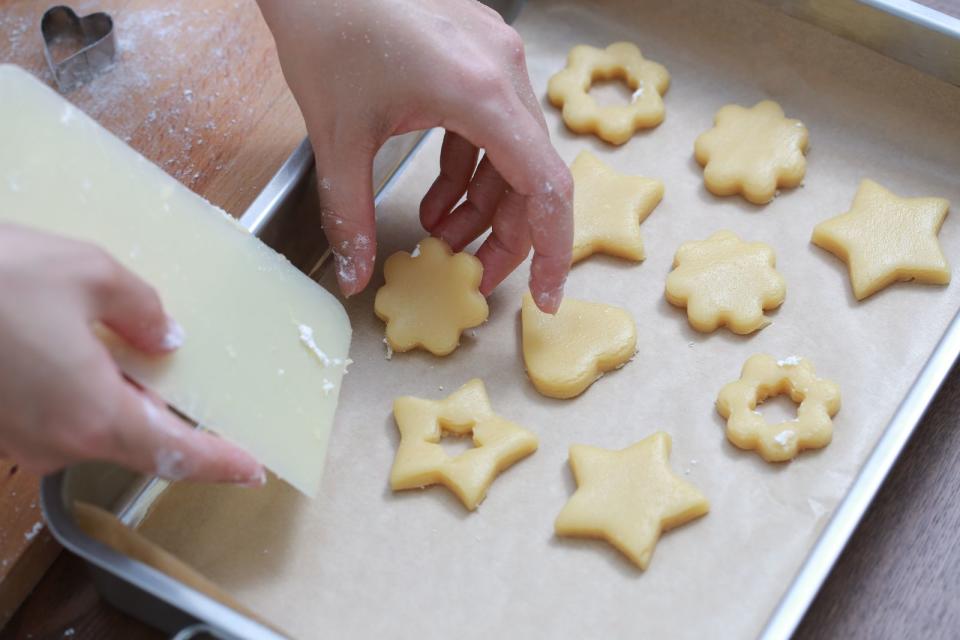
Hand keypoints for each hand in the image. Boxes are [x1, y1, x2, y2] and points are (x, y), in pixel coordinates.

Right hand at [0, 224, 263, 483]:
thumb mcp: (88, 273)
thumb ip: (141, 309)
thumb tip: (166, 337)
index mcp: (94, 415)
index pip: (177, 455)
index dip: (220, 464)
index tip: (252, 471)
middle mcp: (57, 440)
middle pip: (137, 442)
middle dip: (172, 420)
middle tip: (205, 397)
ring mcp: (18, 439)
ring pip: (94, 428)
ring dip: (124, 401)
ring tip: (143, 360)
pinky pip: (56, 417)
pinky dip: (83, 394)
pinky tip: (83, 354)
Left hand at [257, 0, 572, 311]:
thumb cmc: (326, 26)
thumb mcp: (336, 135)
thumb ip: (349, 214)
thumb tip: (352, 275)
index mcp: (480, 93)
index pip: (545, 186)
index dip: (551, 250)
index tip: (542, 296)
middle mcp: (503, 72)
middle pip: (531, 176)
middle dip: (504, 234)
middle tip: (470, 273)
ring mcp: (495, 58)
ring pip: (512, 154)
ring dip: (483, 204)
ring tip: (440, 235)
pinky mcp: (478, 54)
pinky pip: (492, 127)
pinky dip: (471, 169)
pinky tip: (437, 197)